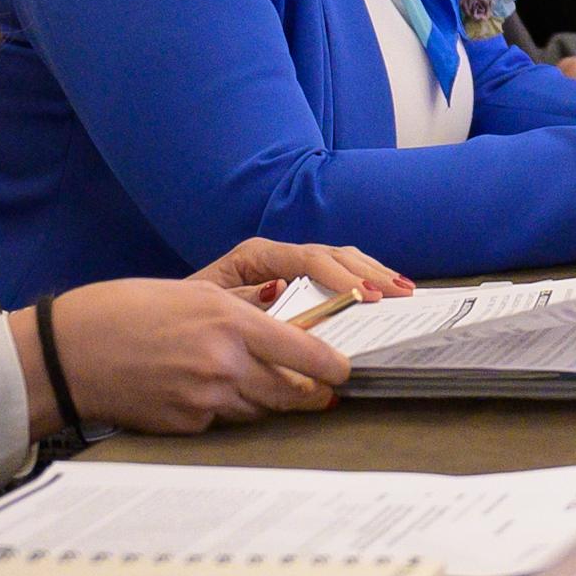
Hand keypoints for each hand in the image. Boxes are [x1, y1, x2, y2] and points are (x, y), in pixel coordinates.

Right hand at [15, 280, 352, 436]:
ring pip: (262, 409)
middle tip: (322, 391)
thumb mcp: (194, 294)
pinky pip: (225, 421)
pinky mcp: (186, 424)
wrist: (68, 352)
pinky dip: (229, 410)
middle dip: (310, 392)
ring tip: (268, 388)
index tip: (346, 372)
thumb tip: (287, 329)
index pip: (304, 352)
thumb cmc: (126, 310)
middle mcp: (224, 363)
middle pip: (292, 391)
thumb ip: (243, 315)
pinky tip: (212, 395)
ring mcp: (205, 399)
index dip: (333, 367)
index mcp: (230, 322)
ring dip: (270, 401)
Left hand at [191, 236, 412, 311]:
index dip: (340, 276)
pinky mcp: (296, 280)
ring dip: (374, 274)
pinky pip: (337, 274)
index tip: (365, 295)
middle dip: (368, 273)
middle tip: (397, 292)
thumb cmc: (187, 314)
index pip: (307, 259)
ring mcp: (289, 266)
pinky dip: (364, 280)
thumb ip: (242, 301)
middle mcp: (276, 256)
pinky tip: (386, 289)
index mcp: (256, 256)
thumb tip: (280, 291)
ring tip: (403, 290)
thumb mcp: (208, 307)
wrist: (172, 319)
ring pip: (341, 260)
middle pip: (332, 255)